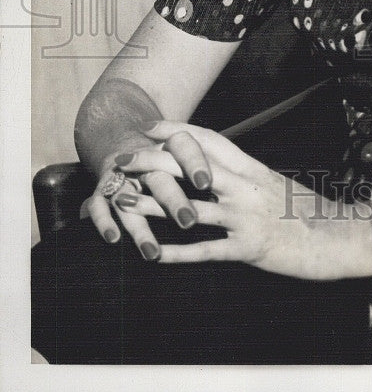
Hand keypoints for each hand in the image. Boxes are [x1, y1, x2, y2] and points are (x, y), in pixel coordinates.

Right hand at [81, 128, 212, 260]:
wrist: (127, 140)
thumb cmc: (173, 155)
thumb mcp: (193, 150)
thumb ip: (216, 160)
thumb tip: (253, 177)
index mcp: (169, 145)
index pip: (182, 145)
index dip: (194, 163)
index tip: (206, 183)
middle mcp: (145, 159)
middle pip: (158, 176)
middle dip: (172, 200)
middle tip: (188, 222)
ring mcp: (122, 174)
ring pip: (128, 196)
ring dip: (140, 226)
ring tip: (152, 252)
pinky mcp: (102, 189)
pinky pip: (98, 205)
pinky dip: (104, 221)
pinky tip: (113, 239)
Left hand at [114, 121, 345, 278]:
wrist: (340, 235)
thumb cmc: (310, 211)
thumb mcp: (278, 184)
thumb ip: (250, 176)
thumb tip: (225, 170)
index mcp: (253, 169)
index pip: (210, 141)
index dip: (177, 132)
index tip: (150, 126)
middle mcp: (246, 187)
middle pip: (191, 167)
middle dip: (153, 161)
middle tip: (122, 160)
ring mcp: (245, 217)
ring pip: (189, 207)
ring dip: (152, 205)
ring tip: (122, 201)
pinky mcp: (248, 248)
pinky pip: (206, 250)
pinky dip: (177, 253)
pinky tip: (153, 255)